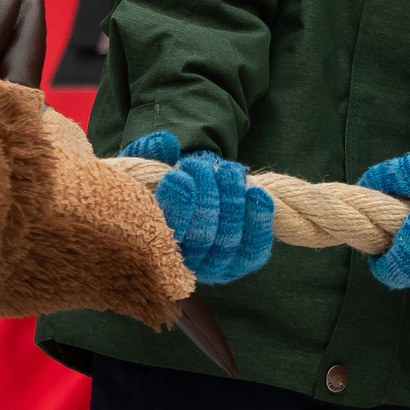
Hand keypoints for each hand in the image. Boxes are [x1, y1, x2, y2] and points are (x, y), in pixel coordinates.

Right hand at [121, 130, 272, 284]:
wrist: (198, 195)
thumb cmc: (167, 184)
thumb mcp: (151, 164)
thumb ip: (151, 152)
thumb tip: (166, 142)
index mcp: (155, 245)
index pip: (167, 237)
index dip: (175, 208)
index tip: (178, 177)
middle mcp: (185, 263)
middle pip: (201, 239)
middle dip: (205, 197)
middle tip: (202, 166)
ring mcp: (216, 267)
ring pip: (229, 240)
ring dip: (231, 201)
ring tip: (228, 170)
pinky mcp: (242, 261)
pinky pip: (255, 248)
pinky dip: (258, 219)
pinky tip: (255, 192)